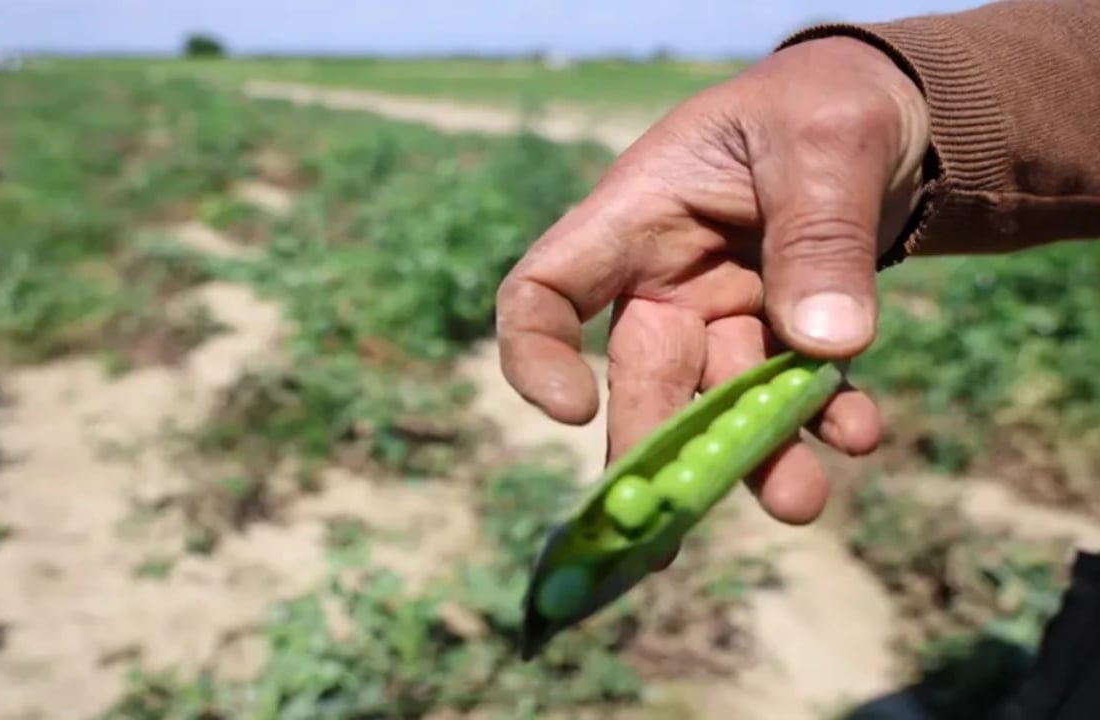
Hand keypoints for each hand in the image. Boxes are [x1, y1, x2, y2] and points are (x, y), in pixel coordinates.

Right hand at [495, 37, 930, 525]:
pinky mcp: (782, 338)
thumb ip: (821, 236)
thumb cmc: (828, 105)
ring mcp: (722, 315)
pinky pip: (792, 393)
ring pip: (720, 401)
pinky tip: (858, 433)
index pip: (545, 290)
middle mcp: (664, 279)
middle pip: (638, 375)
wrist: (888, 112)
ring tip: (798, 498)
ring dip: (751, 457)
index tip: (570, 411)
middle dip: (659, 445)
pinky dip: (822, 421)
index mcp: (636, 216)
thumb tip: (828, 346)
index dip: (536, 355)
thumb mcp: (827, 145)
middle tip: (676, 518)